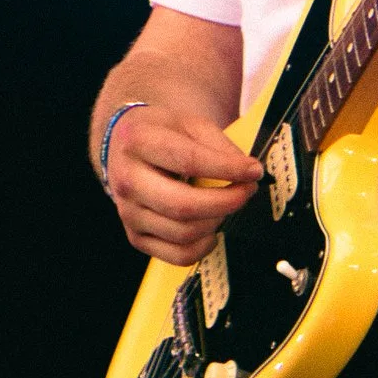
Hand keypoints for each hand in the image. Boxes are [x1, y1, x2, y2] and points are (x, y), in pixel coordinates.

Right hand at [104, 97, 261, 265]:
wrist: (124, 148)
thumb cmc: (161, 134)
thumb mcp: (189, 123)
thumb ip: (220, 145)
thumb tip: (249, 173)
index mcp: (138, 142)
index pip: (189, 161)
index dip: (227, 169)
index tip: (253, 171)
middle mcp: (127, 180)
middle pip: (183, 205)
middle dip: (226, 201)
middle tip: (246, 191)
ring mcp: (129, 212)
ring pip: (183, 232)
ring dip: (217, 221)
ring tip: (228, 204)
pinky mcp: (136, 237)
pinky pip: (177, 254)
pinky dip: (204, 246)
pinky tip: (212, 229)